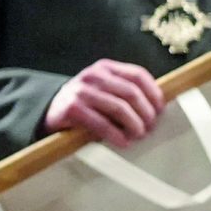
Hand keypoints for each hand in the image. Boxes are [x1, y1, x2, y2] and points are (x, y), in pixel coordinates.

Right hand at [44, 60, 163, 148]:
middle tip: (150, 128)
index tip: (160, 110)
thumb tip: (156, 110)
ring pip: (120, 108)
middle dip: (146, 113)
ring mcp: (82, 91)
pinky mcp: (73, 108)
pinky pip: (102, 123)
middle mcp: (94, 76)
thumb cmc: (85, 103)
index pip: (138, 75)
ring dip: (135, 125)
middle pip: (132, 93)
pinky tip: (123, 142)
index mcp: (106, 68)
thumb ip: (125, 93)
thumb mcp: (104, 91)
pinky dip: (117, 135)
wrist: (49, 110)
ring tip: (138, 135)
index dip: (154, 94)